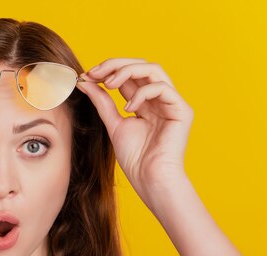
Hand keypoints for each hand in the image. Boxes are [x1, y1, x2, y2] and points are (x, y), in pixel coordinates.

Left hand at [77, 58, 193, 208]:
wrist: (149, 179)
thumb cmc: (135, 158)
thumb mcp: (113, 123)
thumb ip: (102, 101)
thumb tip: (84, 80)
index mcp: (145, 102)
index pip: (129, 74)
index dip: (109, 69)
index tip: (88, 74)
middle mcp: (160, 99)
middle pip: (142, 66)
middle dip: (116, 64)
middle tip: (95, 72)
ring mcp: (172, 103)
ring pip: (154, 70)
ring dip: (128, 71)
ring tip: (110, 84)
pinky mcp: (182, 110)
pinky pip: (162, 88)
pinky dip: (142, 93)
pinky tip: (129, 108)